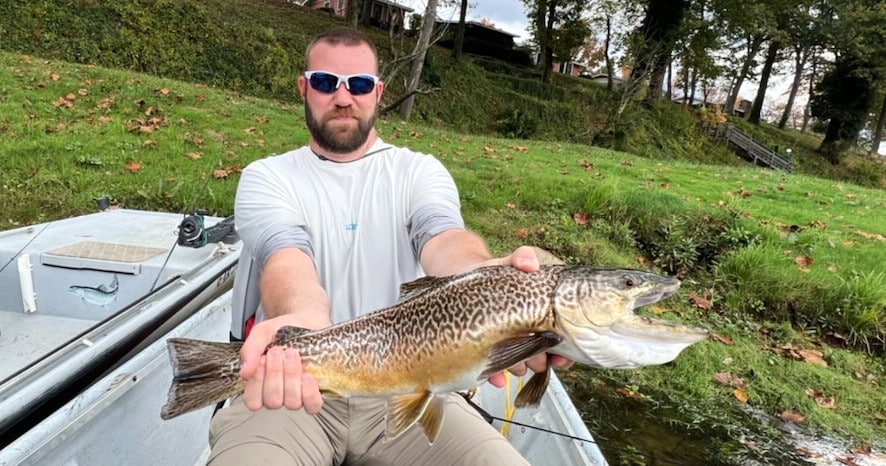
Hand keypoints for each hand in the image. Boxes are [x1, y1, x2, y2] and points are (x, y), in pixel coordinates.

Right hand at [239, 314, 324, 413]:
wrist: (306, 321)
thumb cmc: (283, 331)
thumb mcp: (261, 333)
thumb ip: (250, 350)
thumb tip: (244, 372)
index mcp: (260, 385)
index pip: (253, 401)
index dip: (257, 381)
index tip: (262, 359)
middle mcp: (278, 393)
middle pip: (273, 401)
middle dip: (275, 373)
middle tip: (277, 352)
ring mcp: (297, 395)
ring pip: (291, 402)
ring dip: (291, 376)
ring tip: (292, 355)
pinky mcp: (315, 391)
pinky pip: (312, 405)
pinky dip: (309, 391)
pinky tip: (306, 375)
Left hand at [483, 245, 574, 386]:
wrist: (462, 275)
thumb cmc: (494, 272)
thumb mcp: (510, 262)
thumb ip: (522, 258)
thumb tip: (530, 263)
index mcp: (538, 315)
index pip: (559, 337)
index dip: (564, 350)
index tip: (563, 357)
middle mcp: (525, 331)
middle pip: (539, 353)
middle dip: (541, 361)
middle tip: (539, 362)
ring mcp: (505, 341)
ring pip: (518, 362)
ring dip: (519, 368)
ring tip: (519, 368)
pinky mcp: (482, 348)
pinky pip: (490, 367)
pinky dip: (494, 375)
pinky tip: (496, 379)